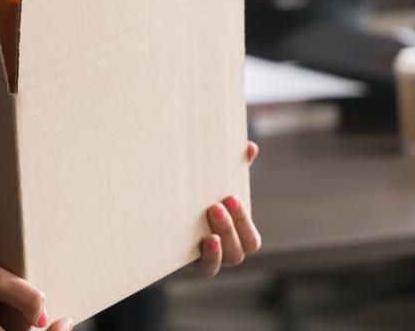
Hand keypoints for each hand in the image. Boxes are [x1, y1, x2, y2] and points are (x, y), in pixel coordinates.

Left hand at [195, 141, 261, 276]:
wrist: (162, 216)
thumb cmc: (198, 198)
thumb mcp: (214, 184)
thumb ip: (235, 168)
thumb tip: (250, 146)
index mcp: (237, 235)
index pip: (252, 239)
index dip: (243, 220)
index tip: (230, 195)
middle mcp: (226, 251)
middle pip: (240, 249)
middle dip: (231, 227)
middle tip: (216, 204)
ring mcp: (209, 259)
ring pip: (225, 259)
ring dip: (221, 240)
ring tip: (209, 216)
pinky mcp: (191, 263)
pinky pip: (206, 268)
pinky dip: (209, 256)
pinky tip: (205, 240)